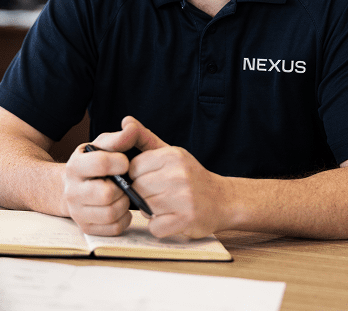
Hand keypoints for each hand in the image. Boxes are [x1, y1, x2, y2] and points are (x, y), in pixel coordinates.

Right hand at [63, 140, 131, 235]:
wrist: (74, 186)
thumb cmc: (93, 164)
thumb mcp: (102, 146)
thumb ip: (119, 137)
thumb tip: (131, 126)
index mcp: (75, 166)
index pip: (101, 163)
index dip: (120, 162)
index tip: (124, 161)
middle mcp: (72, 191)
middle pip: (106, 194)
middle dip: (122, 187)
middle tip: (124, 182)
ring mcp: (77, 212)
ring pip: (110, 213)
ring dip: (124, 203)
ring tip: (123, 194)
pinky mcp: (86, 228)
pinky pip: (113, 228)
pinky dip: (124, 218)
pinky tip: (121, 207)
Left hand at [122, 116, 225, 238]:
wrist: (222, 199)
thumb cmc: (190, 175)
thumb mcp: (169, 151)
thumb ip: (144, 137)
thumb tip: (125, 120)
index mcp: (172, 156)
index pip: (134, 167)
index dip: (137, 175)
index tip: (148, 177)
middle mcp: (178, 175)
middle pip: (137, 188)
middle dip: (143, 193)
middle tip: (158, 193)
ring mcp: (183, 198)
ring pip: (144, 208)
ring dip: (150, 210)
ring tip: (165, 205)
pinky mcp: (186, 220)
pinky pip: (155, 227)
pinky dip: (159, 226)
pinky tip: (170, 218)